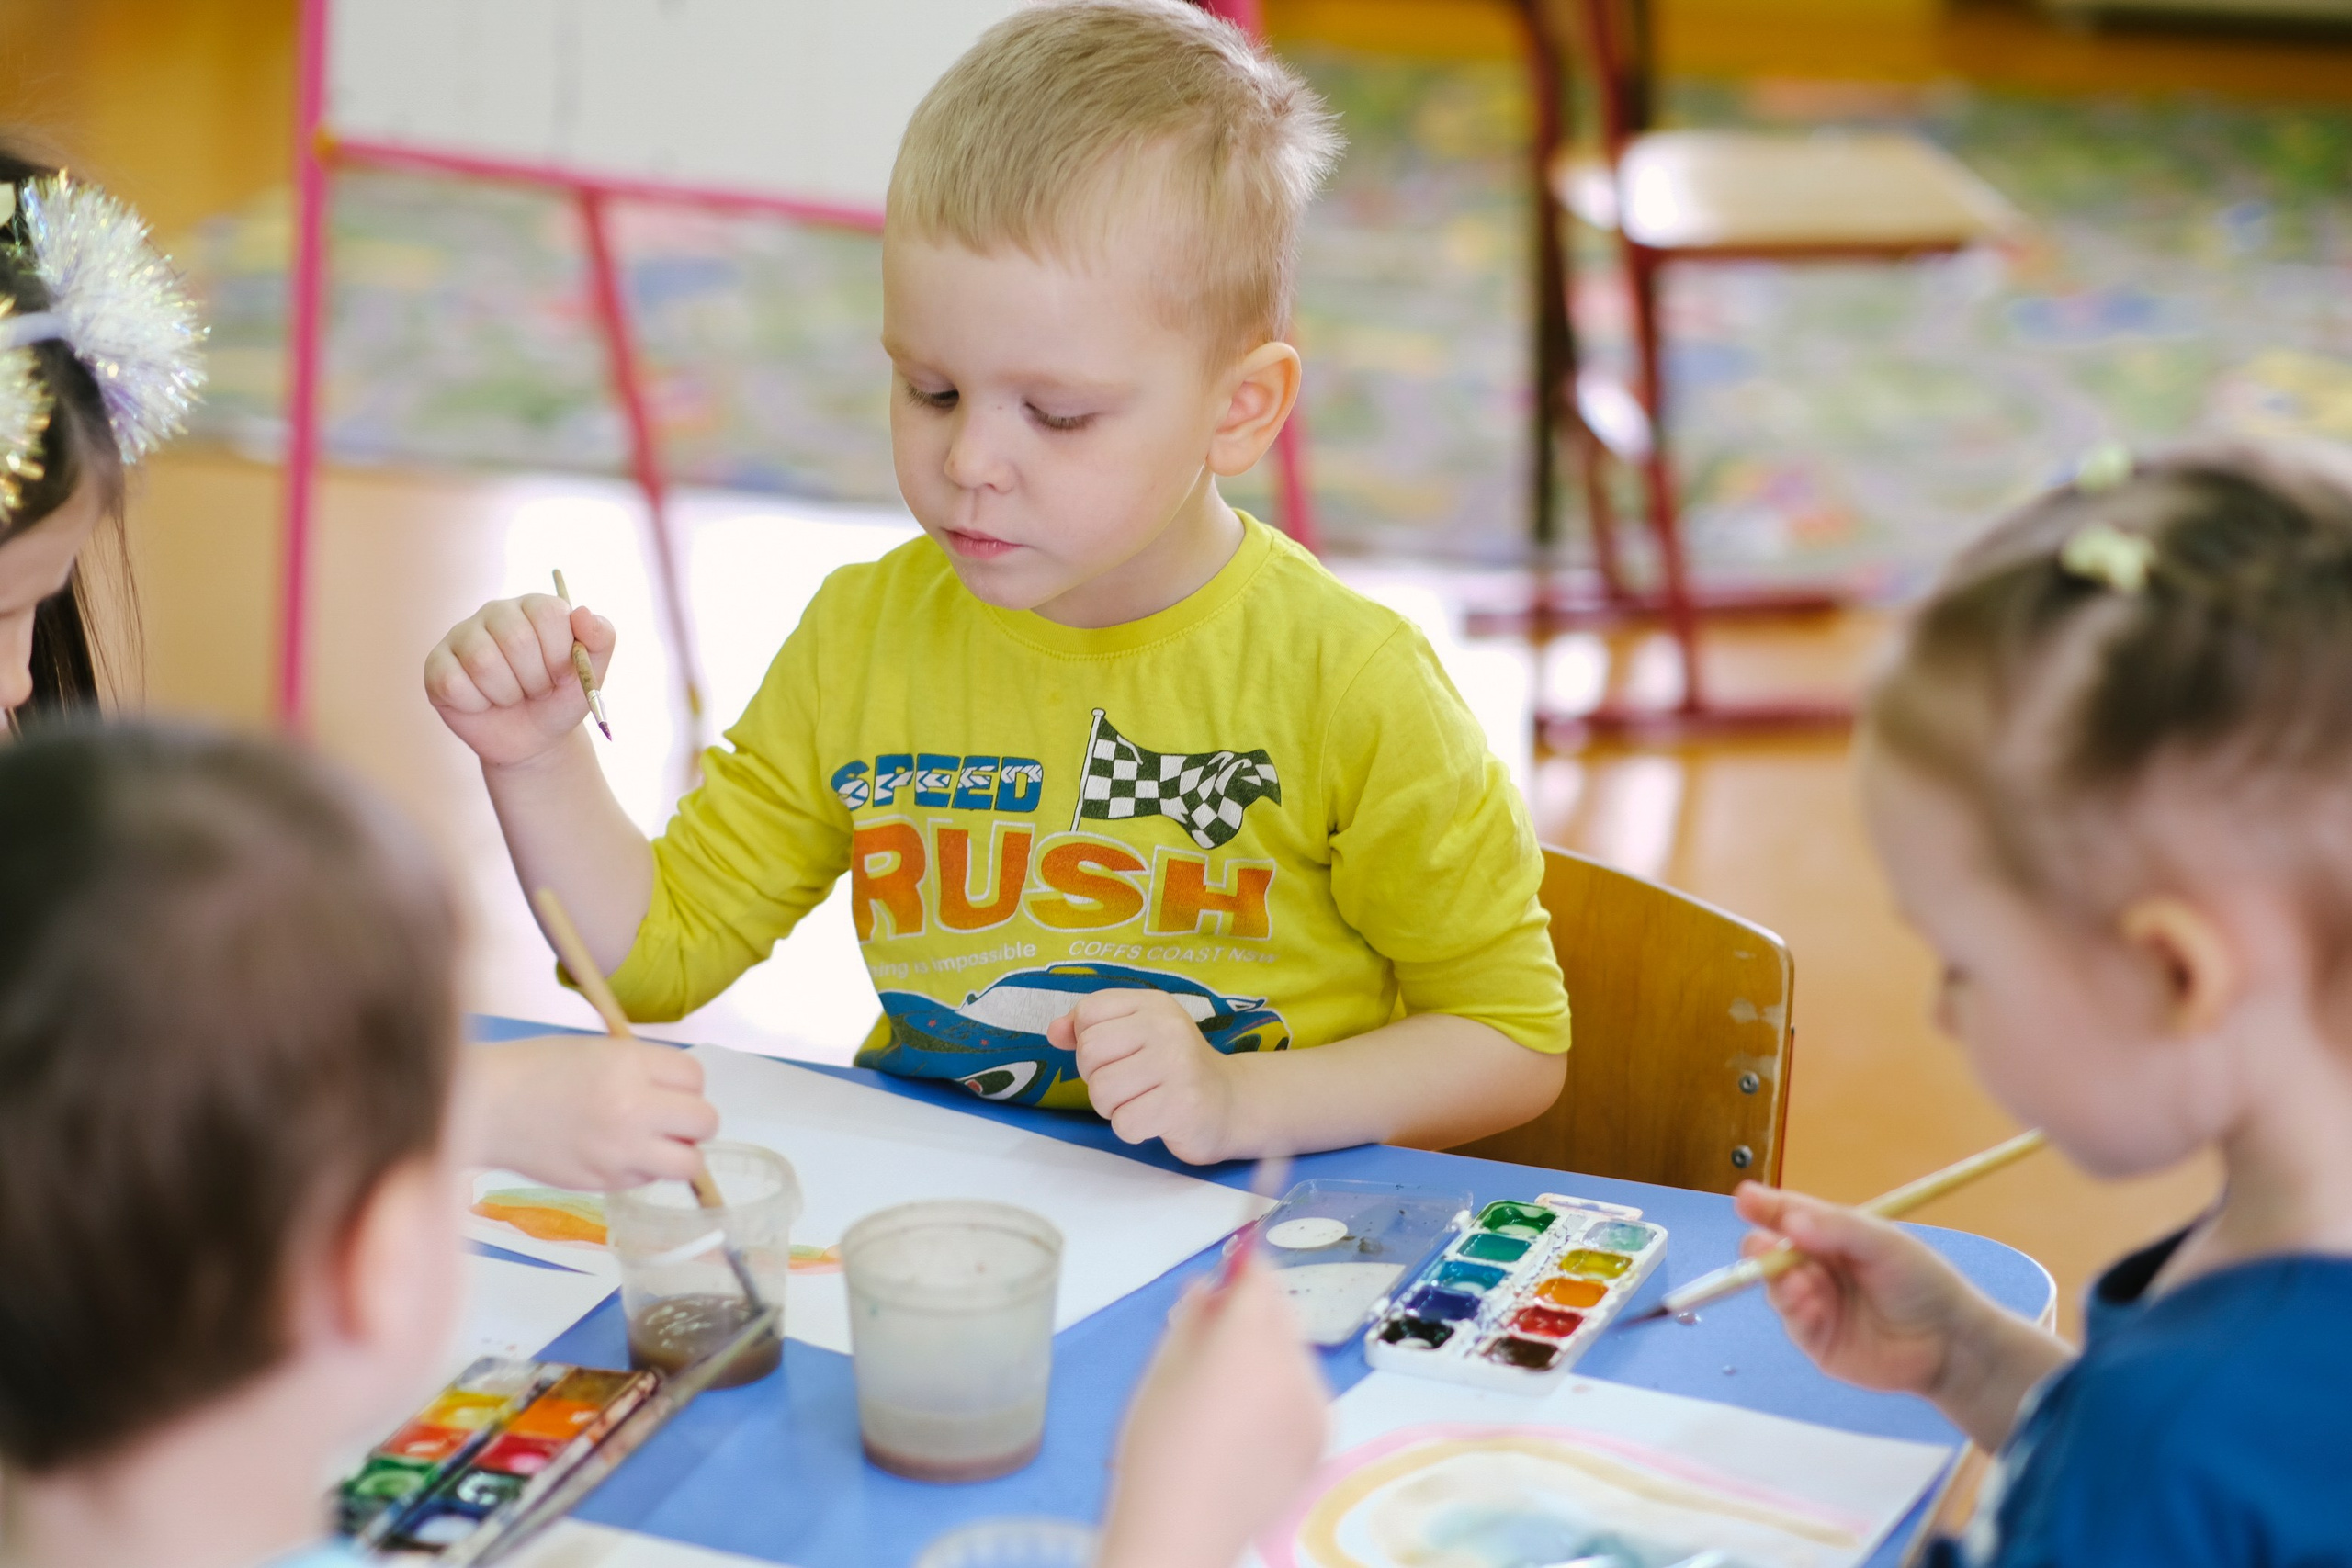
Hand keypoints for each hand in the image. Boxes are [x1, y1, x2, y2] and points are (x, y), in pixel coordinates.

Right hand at [424, 596, 613, 768]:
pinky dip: (477, 704)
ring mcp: (461, 636)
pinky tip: (483, 702)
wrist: (534, 739)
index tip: (561, 674)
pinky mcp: (436, 665)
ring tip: (511, 696)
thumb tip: (582, 612)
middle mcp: (495, 612)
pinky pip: (454, 684)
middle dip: (535, 679)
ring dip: (507, 693)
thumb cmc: (560, 698)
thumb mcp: (592, 673)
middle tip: (536, 690)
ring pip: (483, 662)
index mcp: (535, 606)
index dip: (560, 654)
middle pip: (515, 638)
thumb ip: (602, 638)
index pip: (549, 614)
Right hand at [456, 1035, 719, 1189]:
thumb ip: (643, 1070)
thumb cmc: (536, 1069)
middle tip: (669, 1118)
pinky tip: (613, 1154)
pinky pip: (647, 1181)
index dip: (685, 1082)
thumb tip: (681, 1095)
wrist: (484, 1107)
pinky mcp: (603, 1182)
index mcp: (630, 1066)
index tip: (667, 1085)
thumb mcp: (598, 1051)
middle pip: (705, 1122)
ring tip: (651, 1142)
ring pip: (688, 1163)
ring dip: (678, 1153)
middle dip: (693, 1120)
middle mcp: (632, 1110)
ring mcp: (619, 1152)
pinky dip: (641, 1170)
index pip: (695, 1077)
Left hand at [1053, 990, 1240, 1163]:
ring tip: (1141, 1101)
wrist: (1229, 1104)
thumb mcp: (1135, 1035)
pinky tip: (1154, 1120)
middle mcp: (1167, 1027)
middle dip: (1097, 1077)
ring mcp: (1177, 1065)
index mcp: (1152, 1004)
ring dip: (1113, 1107)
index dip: (1087, 1041)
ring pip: (1101, 1091)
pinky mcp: (1182, 1104)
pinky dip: (1132, 1129)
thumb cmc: (1172, 1069)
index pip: (1088, 1012)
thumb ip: (1090, 1029)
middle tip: (1129, 1084)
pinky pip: (1124, 1123)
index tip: (1116, 1054)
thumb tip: (1054, 1032)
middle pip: (1089, 1051)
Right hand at [1098, 1258, 1327, 1567]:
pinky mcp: (1322, 1437)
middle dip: (1257, 1307)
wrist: (1183, 1531)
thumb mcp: (1163, 1372)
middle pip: (1284, 1311)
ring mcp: (1313, 1406)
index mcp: (1248, 1344)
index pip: (1260, 1279)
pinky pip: (1308, 1390)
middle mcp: (1292, 1369)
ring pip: (1297, 1350)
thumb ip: (1192, 1319)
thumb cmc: (1159, 1454)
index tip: (1235, 1260)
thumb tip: (1207, 1287)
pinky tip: (1248, 1414)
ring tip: (1227, 1384)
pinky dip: (1285, 1387)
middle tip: (1219, 1323)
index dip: (1247, 1264)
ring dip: (1271, 1349)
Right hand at [1732, 1182, 1992, 1401]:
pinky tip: (1811, 1307)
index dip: (1765, 1206)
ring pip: (1776, 1287)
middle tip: (1761, 1246)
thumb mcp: (1885, 1243)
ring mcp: (1815, 1303)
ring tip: (1803, 1284)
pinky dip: (1795, 1311)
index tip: (1744, 1199)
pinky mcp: (1817, 1340)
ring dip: (1780, 1281)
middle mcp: (1818, 1266)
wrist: (1950, 1343)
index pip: (1790, 1214)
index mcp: (1832, 1235)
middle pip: (1771, 1251)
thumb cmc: (1923, 1282)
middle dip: (1760, 1247)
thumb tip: (1789, 1222)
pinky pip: (1791, 1322)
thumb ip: (1837, 1229)